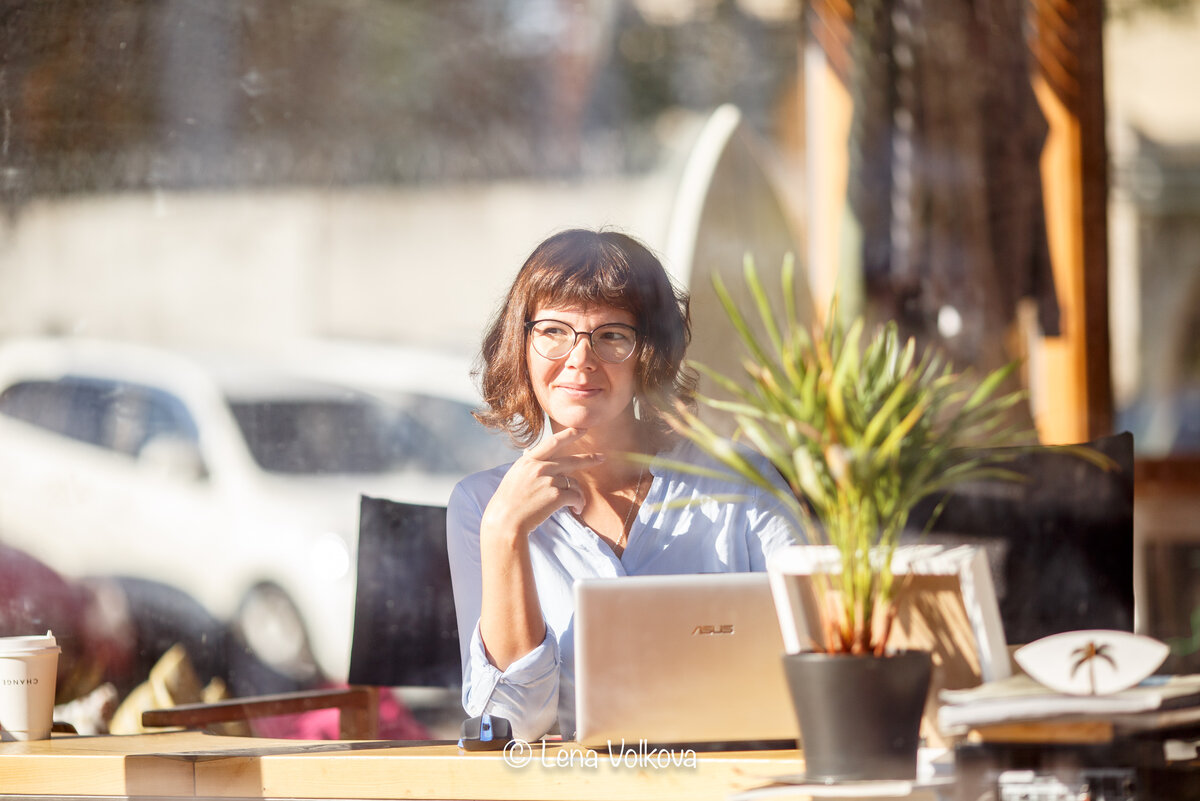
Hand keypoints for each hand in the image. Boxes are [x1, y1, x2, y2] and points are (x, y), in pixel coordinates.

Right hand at [481, 427, 603, 536]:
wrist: (504, 520)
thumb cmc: (508, 502)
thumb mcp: (514, 476)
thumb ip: (528, 465)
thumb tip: (529, 452)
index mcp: (528, 461)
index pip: (552, 442)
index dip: (569, 434)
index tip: (582, 428)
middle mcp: (539, 467)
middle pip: (571, 460)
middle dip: (589, 458)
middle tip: (601, 457)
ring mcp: (548, 480)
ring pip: (574, 483)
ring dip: (578, 495)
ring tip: (576, 505)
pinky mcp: (555, 495)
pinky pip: (575, 497)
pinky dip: (578, 504)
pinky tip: (576, 510)